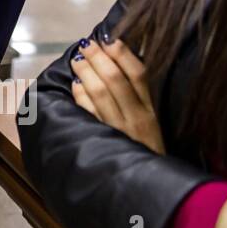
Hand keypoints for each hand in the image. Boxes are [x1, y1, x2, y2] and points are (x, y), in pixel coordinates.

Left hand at [70, 36, 165, 153]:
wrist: (150, 188)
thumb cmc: (147, 150)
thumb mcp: (150, 123)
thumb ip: (138, 97)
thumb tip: (118, 63)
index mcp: (151, 111)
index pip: (139, 75)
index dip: (123, 53)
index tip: (110, 39)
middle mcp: (137, 119)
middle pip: (116, 79)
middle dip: (99, 58)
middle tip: (87, 44)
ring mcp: (119, 130)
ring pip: (100, 93)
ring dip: (86, 72)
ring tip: (78, 59)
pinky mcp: (104, 141)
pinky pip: (89, 114)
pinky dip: (81, 96)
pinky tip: (75, 85)